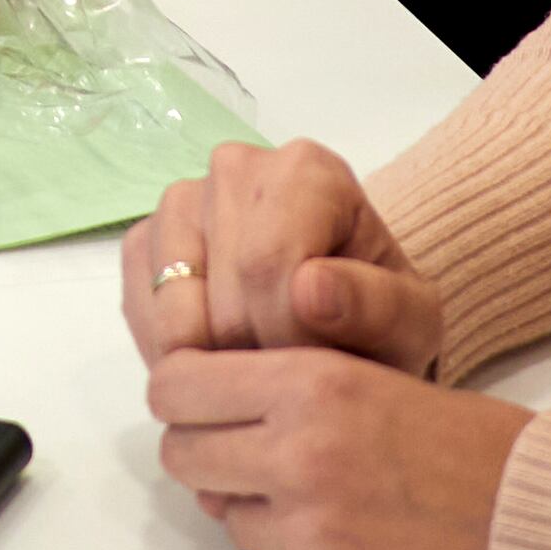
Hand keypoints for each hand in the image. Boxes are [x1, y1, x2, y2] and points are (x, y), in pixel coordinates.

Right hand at [122, 141, 449, 370]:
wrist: (345, 329)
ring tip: (258, 376)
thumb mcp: (411, 324)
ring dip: (212, 363)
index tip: (318, 373)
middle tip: (291, 382)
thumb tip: (310, 290)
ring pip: (173, 306)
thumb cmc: (379, 321)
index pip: (267, 262)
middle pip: (221, 290)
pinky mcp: (145, 242)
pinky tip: (217, 365)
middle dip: (254, 357)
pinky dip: (171, 354)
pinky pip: (140, 308)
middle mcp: (235, 168)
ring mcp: (180, 202)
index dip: (288, 339)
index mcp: (306, 170)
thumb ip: (375, 307)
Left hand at [147, 341, 525, 549]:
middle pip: (183, 455)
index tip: (201, 404)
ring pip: (230, 521)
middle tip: (259, 460)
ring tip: (339, 504)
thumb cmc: (476, 450)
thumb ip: (288, 390)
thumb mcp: (376, 378)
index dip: (184, 396)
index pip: (177, 385)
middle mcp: (298, 457)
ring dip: (265, 515)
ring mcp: (310, 536)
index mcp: (310, 385)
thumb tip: (209, 416)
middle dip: (211, 457)